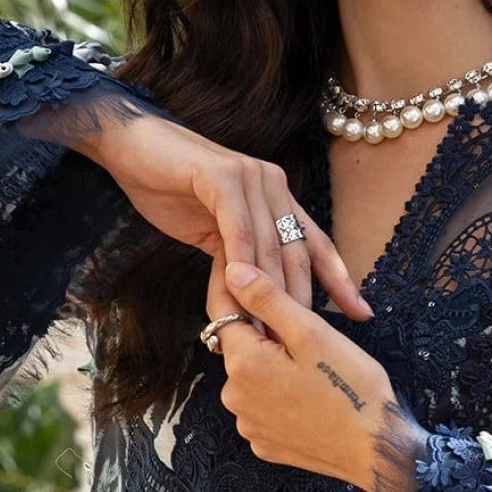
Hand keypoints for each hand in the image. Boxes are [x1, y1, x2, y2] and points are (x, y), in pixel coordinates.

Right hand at [22, 89, 372, 322]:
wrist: (131, 147)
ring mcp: (251, 177)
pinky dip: (241, 258)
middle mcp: (273, 185)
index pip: (315, 245)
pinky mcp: (223, 176)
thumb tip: (256, 302)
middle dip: (301, 301)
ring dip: (269, 291)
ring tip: (269, 330)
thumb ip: (239, 259)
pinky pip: (238, 225)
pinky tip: (242, 287)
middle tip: (301, 343)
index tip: (360, 314)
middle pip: (296, 252)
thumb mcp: (213, 232)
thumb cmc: (170, 189)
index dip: (339, 280)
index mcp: (278, 198)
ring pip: (269, 244)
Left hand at [207, 254, 429, 491]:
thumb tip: (232, 270)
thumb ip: (268, 300)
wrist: (377, 450)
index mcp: (244, 364)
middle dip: (261, 334)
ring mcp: (248, 425)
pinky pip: (263, 408)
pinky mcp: (265, 444)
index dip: (233, 287)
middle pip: (239, 348)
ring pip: (252, 379)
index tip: (242, 268)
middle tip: (300, 329)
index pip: (222, 312)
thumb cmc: (351, 388)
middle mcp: (234, 397)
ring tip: (310, 366)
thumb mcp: (312, 333)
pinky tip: (308, 395)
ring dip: (270, 366)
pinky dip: (277, 397)